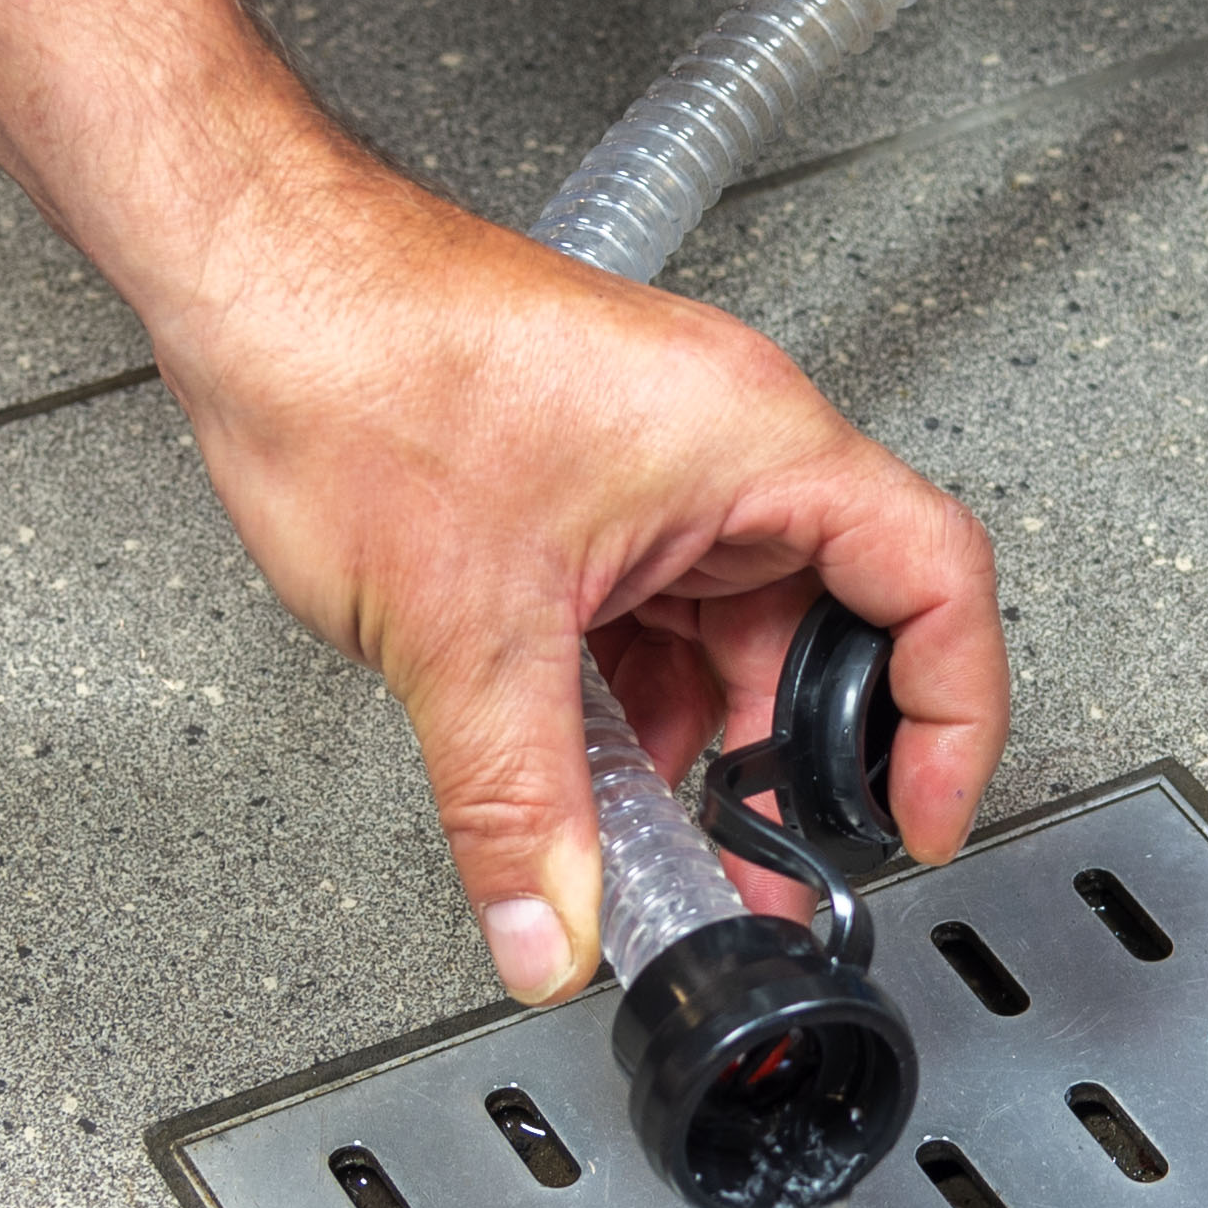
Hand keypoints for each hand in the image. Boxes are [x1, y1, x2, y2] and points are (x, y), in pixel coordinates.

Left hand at [144, 143, 1008, 1000]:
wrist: (256, 277)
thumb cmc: (366, 358)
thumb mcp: (464, 633)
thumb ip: (518, 808)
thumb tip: (552, 930)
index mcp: (753, 441)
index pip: (933, 581)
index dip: (951, 716)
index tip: (919, 817)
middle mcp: (724, 442)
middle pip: (827, 625)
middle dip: (794, 762)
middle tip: (767, 871)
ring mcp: (655, 462)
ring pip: (725, 631)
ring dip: (695, 739)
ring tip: (657, 842)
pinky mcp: (585, 485)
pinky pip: (649, 614)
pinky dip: (628, 699)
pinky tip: (583, 770)